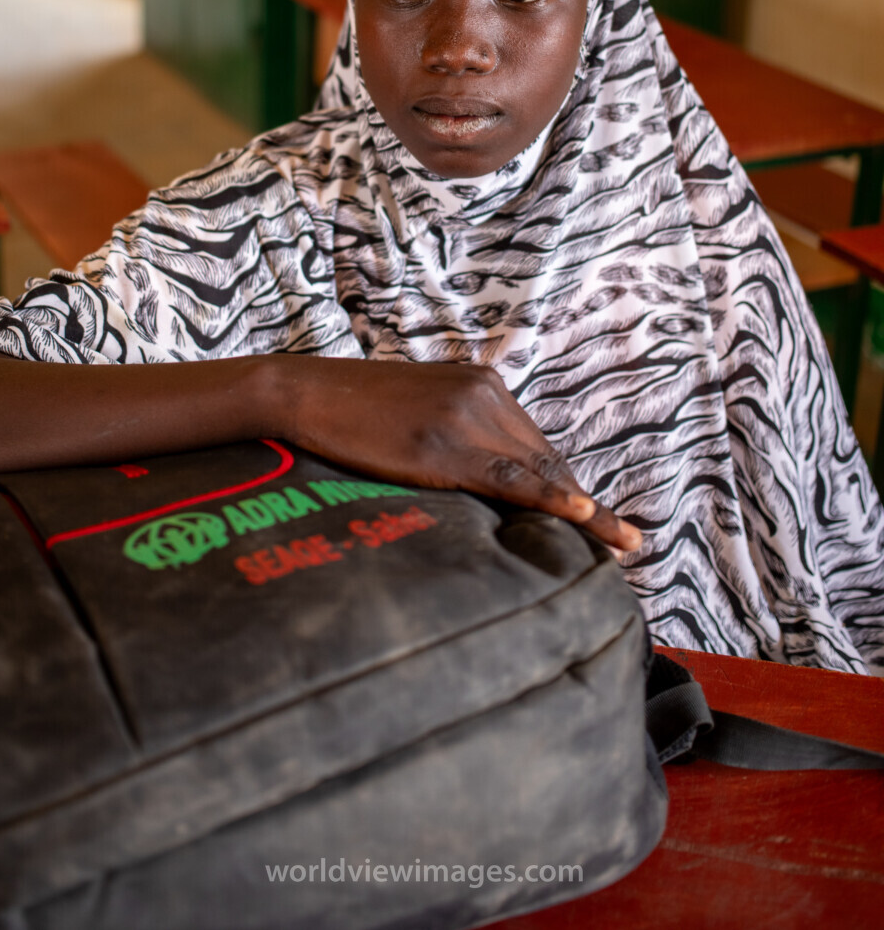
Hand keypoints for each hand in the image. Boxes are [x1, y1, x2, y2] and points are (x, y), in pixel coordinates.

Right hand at [276, 357, 641, 552]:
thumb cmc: (350, 412)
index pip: (536, 445)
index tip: (599, 520)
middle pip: (547, 459)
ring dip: (586, 512)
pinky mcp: (445, 444)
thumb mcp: (417, 416)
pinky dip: (551, 498)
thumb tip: (476, 484)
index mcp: (480, 384)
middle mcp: (484, 393)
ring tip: (624, 545)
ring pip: (540, 471)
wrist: (303, 393)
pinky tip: (583, 515)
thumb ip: (453, 437)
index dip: (570, 487)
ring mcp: (467, 416)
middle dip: (585, 504)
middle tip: (626, 544)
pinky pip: (510, 477)